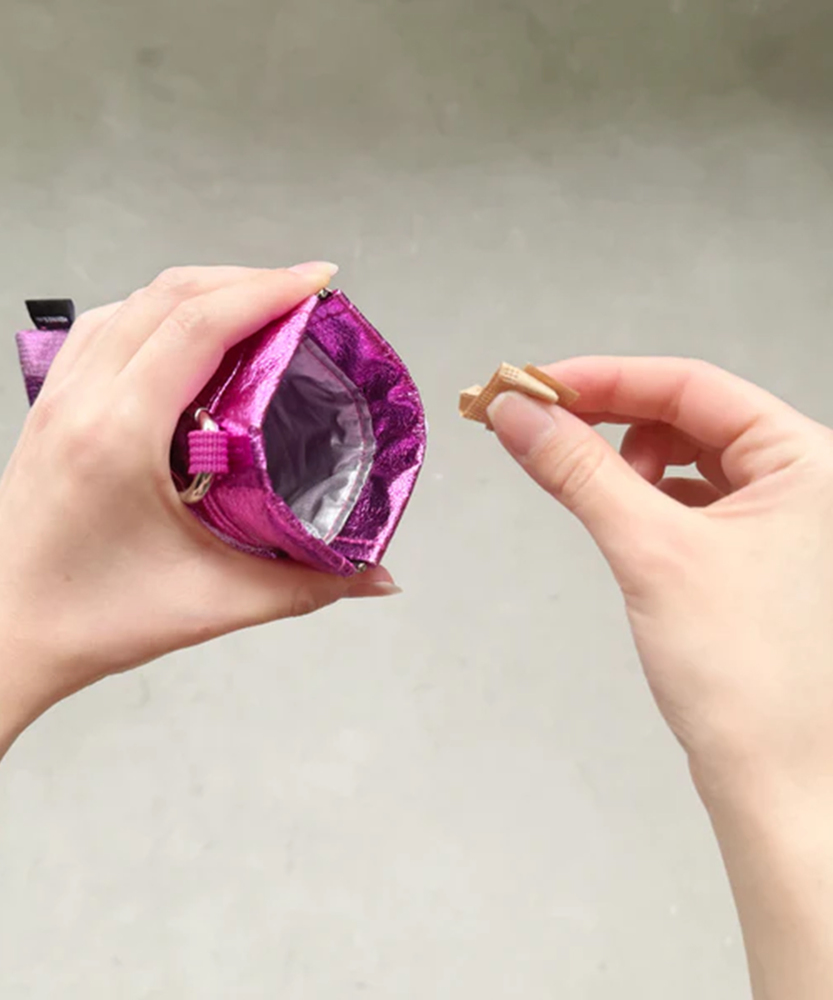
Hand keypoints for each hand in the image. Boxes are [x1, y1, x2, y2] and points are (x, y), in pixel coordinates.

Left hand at [0, 264, 395, 752]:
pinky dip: (153, 312)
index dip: (266, 289)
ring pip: (131, 303)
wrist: (4, 636)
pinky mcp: (51, 410)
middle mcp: (82, 401)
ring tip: (253, 305)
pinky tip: (183, 335)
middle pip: (167, 296)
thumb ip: (308, 585)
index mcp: (118, 434)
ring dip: (198, 290)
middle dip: (244, 279)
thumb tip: (376, 575)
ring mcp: (59, 399)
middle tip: (301, 293)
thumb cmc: (87, 619)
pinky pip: (103, 329)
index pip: (198, 326)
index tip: (316, 282)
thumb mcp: (214, 602)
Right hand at [489, 358, 832, 998]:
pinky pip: (692, 502)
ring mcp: (786, 521)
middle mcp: (806, 483)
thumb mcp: (650, 550)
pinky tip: (621, 520)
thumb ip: (578, 470)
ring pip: (687, 459)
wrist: (777, 783)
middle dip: (610, 420)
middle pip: (688, 416)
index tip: (532, 386)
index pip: (690, 385)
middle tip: (536, 427)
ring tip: (589, 492)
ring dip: (626, 464)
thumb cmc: (746, 676)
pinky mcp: (758, 556)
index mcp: (808, 460)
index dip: (603, 379)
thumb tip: (518, 413)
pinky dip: (646, 501)